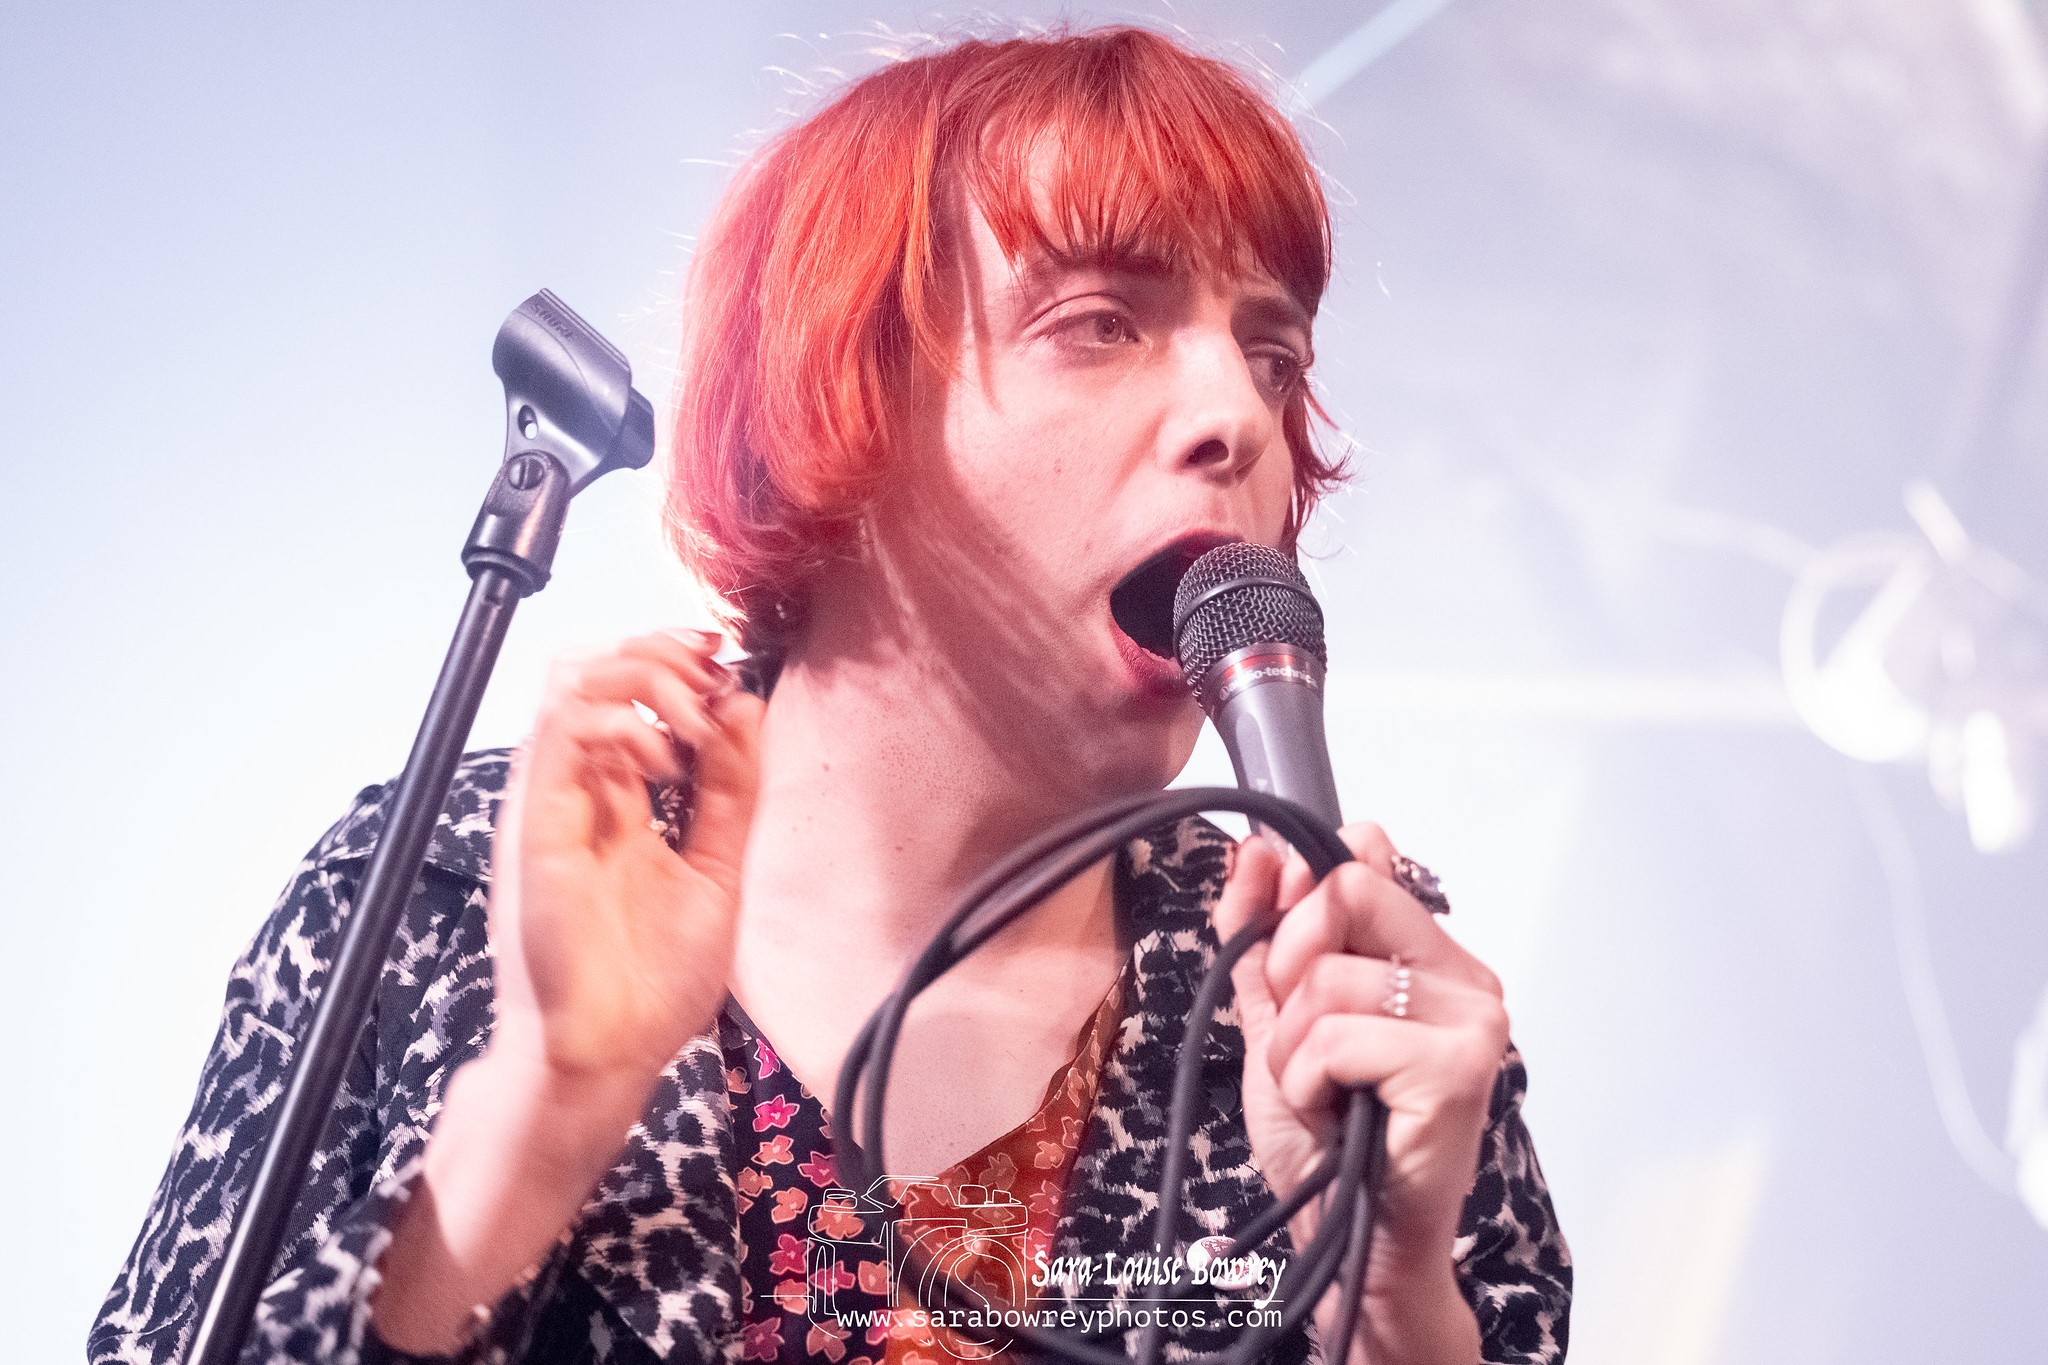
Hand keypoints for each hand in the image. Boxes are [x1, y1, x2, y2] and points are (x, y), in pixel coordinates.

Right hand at [490, 627, 763, 1090]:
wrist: (607, 1056)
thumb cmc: (651, 984)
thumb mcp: (718, 870)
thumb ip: (731, 793)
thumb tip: (746, 705)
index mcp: (617, 801)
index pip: (632, 694)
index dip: (677, 663)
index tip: (729, 665)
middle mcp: (579, 792)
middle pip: (596, 669)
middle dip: (661, 651)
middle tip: (712, 669)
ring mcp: (552, 803)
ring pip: (571, 680)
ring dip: (643, 674)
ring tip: (694, 715)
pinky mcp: (536, 823)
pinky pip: (558, 731)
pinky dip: (621, 721)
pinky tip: (667, 762)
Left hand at [1214, 824, 1504, 1364]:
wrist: (1348, 1239)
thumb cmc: (1325, 1139)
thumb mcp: (1275, 1020)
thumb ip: (1261, 937)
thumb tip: (1255, 853)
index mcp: (1427, 954)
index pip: (1359, 859)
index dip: (1295, 898)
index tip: (1278, 960)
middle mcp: (1463, 976)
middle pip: (1344, 893)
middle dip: (1288, 969)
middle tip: (1303, 1044)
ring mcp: (1471, 1020)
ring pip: (1328, 977)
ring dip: (1291, 1048)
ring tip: (1321, 1092)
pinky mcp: (1457, 1068)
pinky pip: (1336, 1036)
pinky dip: (1306, 1081)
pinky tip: (1333, 1114)